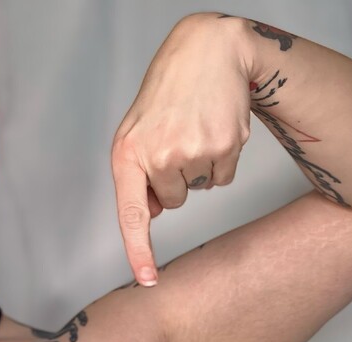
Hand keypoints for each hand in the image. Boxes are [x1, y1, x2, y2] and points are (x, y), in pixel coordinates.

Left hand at [111, 13, 252, 285]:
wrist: (209, 51)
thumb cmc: (169, 93)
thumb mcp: (138, 131)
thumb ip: (139, 175)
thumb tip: (156, 212)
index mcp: (126, 153)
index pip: (131, 214)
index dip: (139, 250)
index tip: (148, 280)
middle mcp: (157, 155)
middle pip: (174, 201)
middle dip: (178, 178)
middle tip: (177, 137)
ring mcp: (192, 151)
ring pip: (200, 189)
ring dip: (200, 167)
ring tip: (195, 128)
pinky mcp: (224, 145)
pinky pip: (223, 178)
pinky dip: (222, 160)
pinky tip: (214, 129)